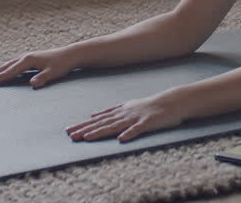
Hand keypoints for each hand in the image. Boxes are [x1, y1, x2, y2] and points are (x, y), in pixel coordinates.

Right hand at [0, 47, 76, 87]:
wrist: (69, 55)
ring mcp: (25, 57)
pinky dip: (0, 67)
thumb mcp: (53, 73)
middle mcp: (24, 57)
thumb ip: (42, 79)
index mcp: (28, 60)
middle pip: (3, 67)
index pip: (10, 71)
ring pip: (4, 64)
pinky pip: (10, 64)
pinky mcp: (27, 59)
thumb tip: (32, 84)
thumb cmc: (61, 65)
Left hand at [65, 93, 184, 142]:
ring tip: (87, 138)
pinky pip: (137, 130)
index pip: (97, 120)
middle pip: (102, 123)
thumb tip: (93, 115)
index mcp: (119, 111)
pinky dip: (129, 134)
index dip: (83, 125)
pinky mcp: (147, 123)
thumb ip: (111, 111)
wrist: (172, 102)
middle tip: (70, 136)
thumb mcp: (128, 106)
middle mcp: (124, 114)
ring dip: (100, 132)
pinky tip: (120, 140)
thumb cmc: (149, 106)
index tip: (69, 130)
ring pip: (115, 126)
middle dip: (85, 130)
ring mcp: (135, 118)